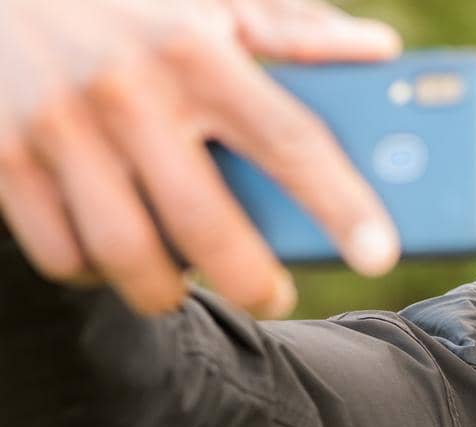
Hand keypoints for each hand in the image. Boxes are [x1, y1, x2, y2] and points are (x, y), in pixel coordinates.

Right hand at [0, 0, 403, 317]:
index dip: (340, 205)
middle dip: (250, 280)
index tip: (380, 256)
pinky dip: (95, 273)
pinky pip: (63, 253)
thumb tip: (382, 51)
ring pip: (128, 255)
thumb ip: (293, 30)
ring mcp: (57, 126)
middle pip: (206, 224)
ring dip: (167, 290)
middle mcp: (126, 89)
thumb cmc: (123, 0)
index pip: (289, 141)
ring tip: (185, 284)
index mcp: (193, 48)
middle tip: (272, 293)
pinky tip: (115, 259)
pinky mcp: (3, 154)